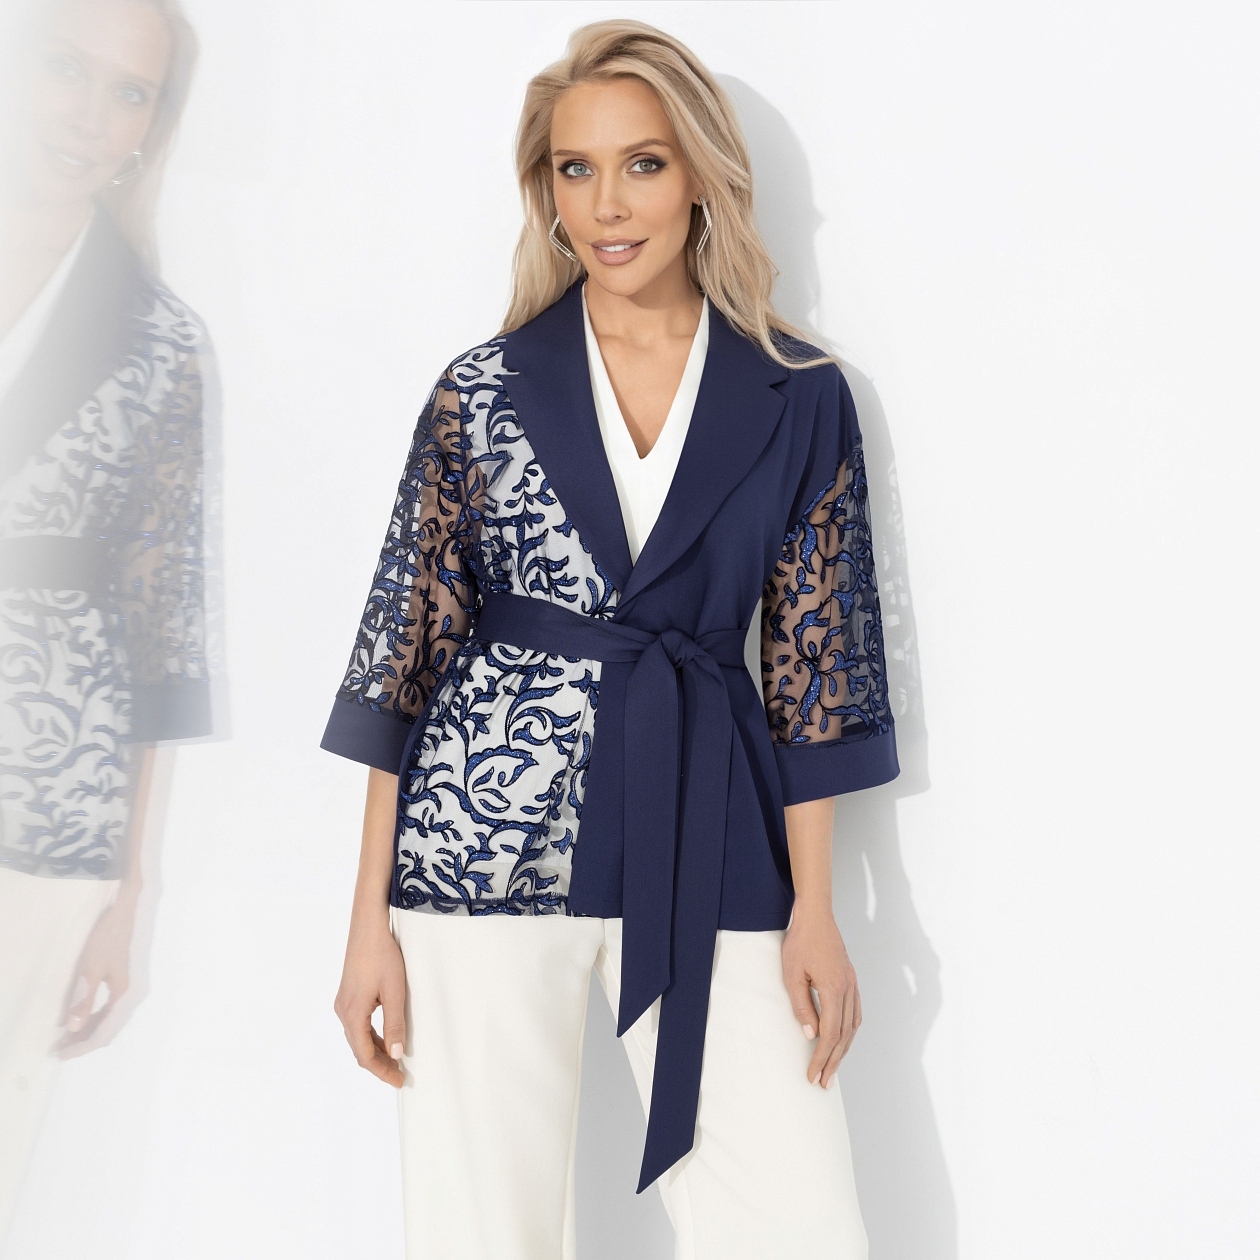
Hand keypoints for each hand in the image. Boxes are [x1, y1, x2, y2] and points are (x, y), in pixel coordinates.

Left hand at [55, 888, 138, 1055]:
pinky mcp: (120, 982)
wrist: (122, 913)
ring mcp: (126, 989)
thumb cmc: (106, 940)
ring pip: (107, 1020)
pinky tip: (78, 1018)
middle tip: (57, 1049)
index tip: (60, 1054)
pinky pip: (107, 1009)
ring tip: (63, 1038)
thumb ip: (83, 1001)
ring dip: (86, 1031)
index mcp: (124, 994)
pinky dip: (91, 1019)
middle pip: (107, 1028)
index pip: (103, 1031)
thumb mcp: (90, 970)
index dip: (81, 1046)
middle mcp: (128, 995)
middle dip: (82, 1041)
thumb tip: (71, 1030)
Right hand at [333, 912, 406, 1087]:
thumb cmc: (382, 956)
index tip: (398, 1081)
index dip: (382, 1071)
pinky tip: (385, 1037)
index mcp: (352, 1015)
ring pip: (358, 1037)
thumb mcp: (394, 992)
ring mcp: (344, 1003)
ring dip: (375, 1050)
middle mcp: (343, 1011)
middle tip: (399, 1076)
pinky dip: (371, 1035)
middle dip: (379, 1064)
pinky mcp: (348, 995)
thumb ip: (395, 1024)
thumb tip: (396, 1054)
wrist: (368, 927)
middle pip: (359, 1049)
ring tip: (395, 1061)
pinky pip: (358, 1024)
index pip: (365, 1055)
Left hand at [782, 903, 861, 1088]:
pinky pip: (855, 1013)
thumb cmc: (800, 942)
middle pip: (844, 1035)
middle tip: (825, 1083)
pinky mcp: (851, 980)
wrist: (816, 916)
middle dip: (834, 1062)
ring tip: (833, 1068)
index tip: (813, 1074)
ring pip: (853, 1026)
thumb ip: (801, 1005)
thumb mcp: (792, 974)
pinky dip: (849, 1032)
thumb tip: (809, 1034)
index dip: (821, 1057)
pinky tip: (842, 1041)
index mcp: (833, 989)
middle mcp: (848, 989)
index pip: (830, 1034)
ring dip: (843, 1050)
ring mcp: (852, 984)